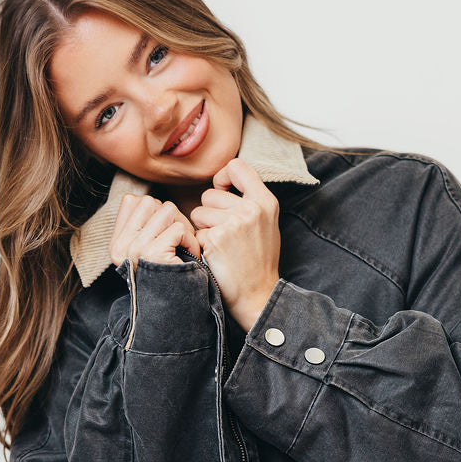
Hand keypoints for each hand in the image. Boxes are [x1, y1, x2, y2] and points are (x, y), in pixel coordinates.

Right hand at [109, 193, 201, 271]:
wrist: (176, 311)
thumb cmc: (169, 278)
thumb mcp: (146, 252)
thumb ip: (141, 226)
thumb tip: (144, 199)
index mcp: (116, 244)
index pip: (132, 201)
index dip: (155, 211)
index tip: (164, 233)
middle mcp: (121, 246)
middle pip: (150, 202)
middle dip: (172, 216)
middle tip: (180, 240)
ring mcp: (136, 249)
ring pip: (167, 210)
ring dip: (184, 226)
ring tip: (185, 247)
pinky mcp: (154, 253)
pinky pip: (179, 228)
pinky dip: (191, 241)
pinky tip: (190, 256)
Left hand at [190, 159, 280, 330]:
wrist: (258, 295)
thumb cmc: (258, 260)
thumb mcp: (265, 223)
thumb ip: (249, 200)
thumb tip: (223, 181)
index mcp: (265, 202)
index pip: (236, 166)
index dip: (223, 178)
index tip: (222, 193)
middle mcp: (251, 209)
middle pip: (210, 194)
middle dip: (210, 213)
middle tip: (226, 236)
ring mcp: (233, 224)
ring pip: (198, 213)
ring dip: (203, 229)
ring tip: (221, 246)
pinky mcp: (215, 239)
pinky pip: (194, 231)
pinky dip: (200, 244)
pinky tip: (215, 256)